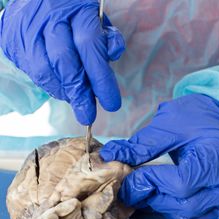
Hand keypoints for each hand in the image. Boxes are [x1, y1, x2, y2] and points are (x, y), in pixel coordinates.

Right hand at [0, 0, 124, 124]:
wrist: (35, 1)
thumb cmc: (71, 14)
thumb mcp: (94, 19)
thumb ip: (105, 39)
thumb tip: (112, 56)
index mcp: (77, 8)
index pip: (90, 46)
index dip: (101, 78)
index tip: (111, 103)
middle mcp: (50, 17)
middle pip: (65, 61)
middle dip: (79, 92)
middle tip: (88, 114)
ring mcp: (29, 30)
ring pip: (45, 70)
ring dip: (63, 92)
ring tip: (76, 101)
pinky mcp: (14, 42)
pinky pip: (33, 72)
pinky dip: (50, 86)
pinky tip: (61, 89)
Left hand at [100, 94, 218, 218]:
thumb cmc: (201, 118)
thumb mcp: (171, 123)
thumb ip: (143, 144)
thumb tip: (110, 155)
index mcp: (215, 160)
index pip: (179, 183)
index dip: (149, 182)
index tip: (128, 176)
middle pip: (183, 205)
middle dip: (151, 196)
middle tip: (131, 186)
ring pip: (188, 217)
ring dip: (161, 207)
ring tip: (146, 190)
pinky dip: (176, 215)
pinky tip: (164, 199)